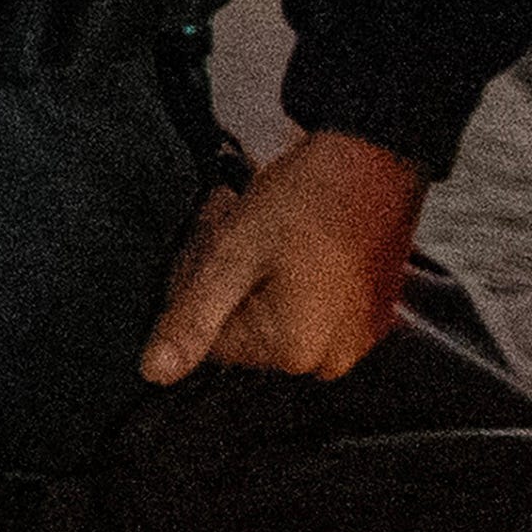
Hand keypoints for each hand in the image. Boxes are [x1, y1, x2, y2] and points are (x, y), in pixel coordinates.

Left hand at [142, 129, 423, 382]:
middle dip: (228, 278)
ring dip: (256, 272)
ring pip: (269, 312)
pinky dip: (289, 273)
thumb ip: (192, 318)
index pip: (208, 337)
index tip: (213, 242)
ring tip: (269, 228)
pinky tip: (295, 238)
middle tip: (238, 227)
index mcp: (294, 351)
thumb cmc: (307, 199)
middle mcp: (330, 359)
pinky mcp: (366, 315)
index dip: (198, 285)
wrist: (376, 159)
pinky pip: (306, 305)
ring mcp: (354, 338)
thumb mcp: (231, 254)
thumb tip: (155, 373)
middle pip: (240, 327)